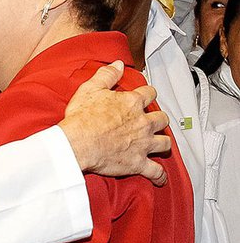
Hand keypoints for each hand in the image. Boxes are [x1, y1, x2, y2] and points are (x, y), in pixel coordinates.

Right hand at [58, 61, 171, 184]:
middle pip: (162, 118)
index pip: (149, 93)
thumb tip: (118, 64)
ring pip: (165, 143)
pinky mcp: (138, 162)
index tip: (144, 96)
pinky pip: (155, 171)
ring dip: (163, 143)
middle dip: (159, 119)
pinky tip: (160, 178)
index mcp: (132, 103)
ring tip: (159, 144)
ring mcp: (143, 143)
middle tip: (152, 120)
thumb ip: (106, 75)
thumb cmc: (82, 118)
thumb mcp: (90, 89)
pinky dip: (159, 176)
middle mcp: (142, 122)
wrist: (77, 143)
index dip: (147, 94)